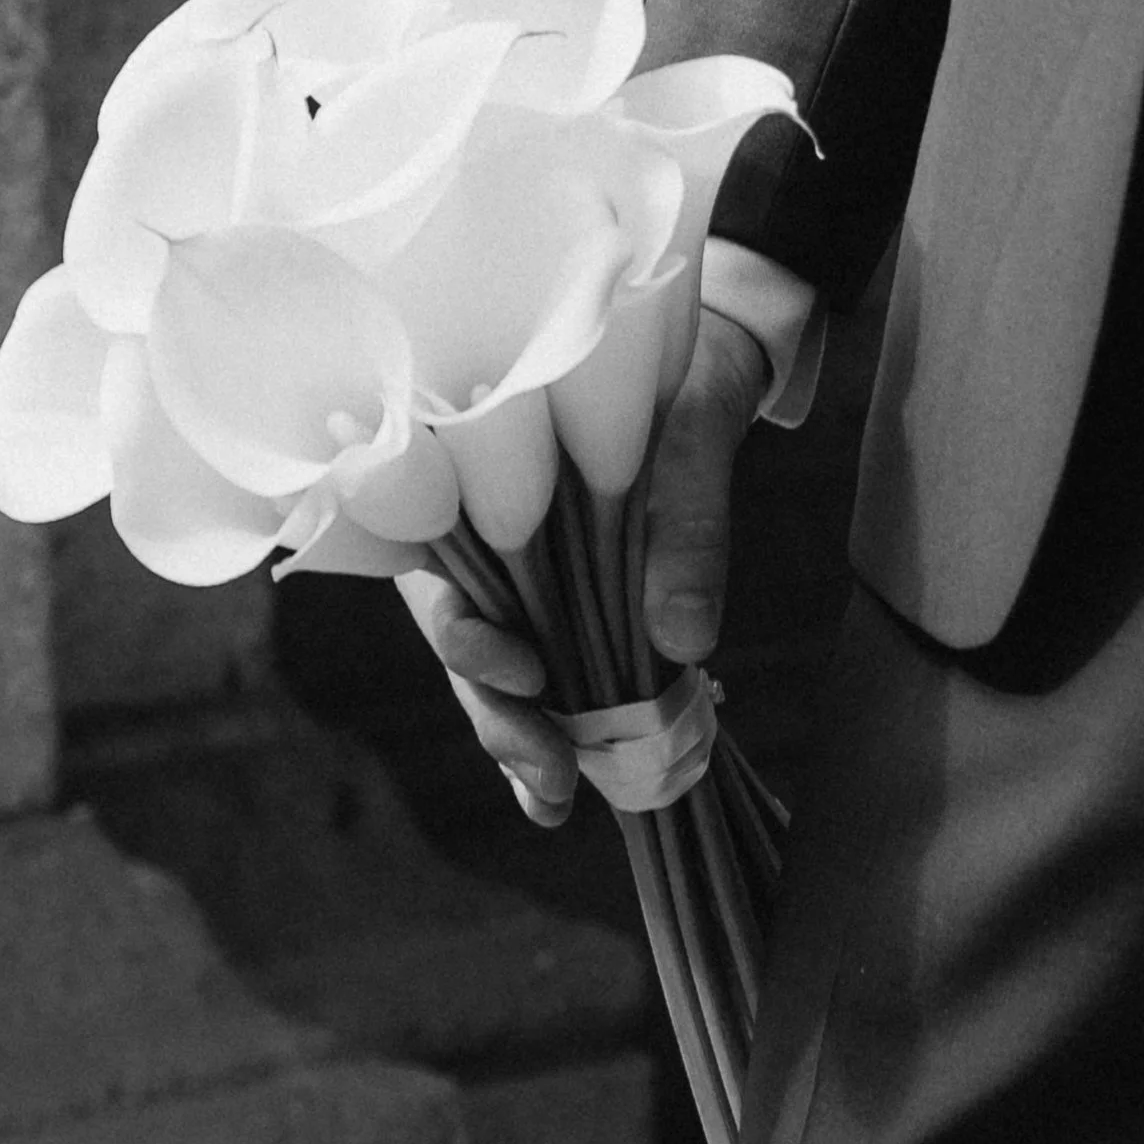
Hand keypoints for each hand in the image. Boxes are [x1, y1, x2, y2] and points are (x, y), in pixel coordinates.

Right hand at [394, 304, 769, 829]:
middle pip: (459, 640)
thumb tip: (683, 638)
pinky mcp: (562, 598)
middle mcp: (476, 530)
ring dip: (520, 739)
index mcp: (467, 468)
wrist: (710, 342)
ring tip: (555, 802)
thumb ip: (688, 514)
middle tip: (551, 783)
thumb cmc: (684, 358)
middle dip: (498, 718)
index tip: (524, 666)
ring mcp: (516, 571)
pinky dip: (556, 727)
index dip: (465, 632)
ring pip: (492, 668)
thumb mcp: (698, 420)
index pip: (433, 569)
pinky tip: (571, 782)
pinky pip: (547, 669)